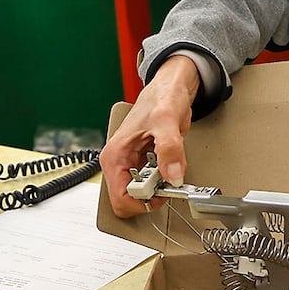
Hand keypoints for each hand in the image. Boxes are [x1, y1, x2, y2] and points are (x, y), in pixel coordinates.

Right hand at [99, 56, 201, 218]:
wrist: (170, 89)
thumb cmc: (161, 98)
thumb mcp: (166, 121)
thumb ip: (170, 149)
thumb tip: (173, 176)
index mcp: (115, 155)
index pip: (120, 200)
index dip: (143, 201)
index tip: (161, 190)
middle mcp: (118, 162)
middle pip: (130, 200)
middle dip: (152, 194)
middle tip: (167, 175)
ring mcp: (130, 164)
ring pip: (141, 194)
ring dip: (158, 187)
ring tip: (169, 167)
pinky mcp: (142, 164)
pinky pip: (151, 184)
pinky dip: (163, 181)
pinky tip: (170, 164)